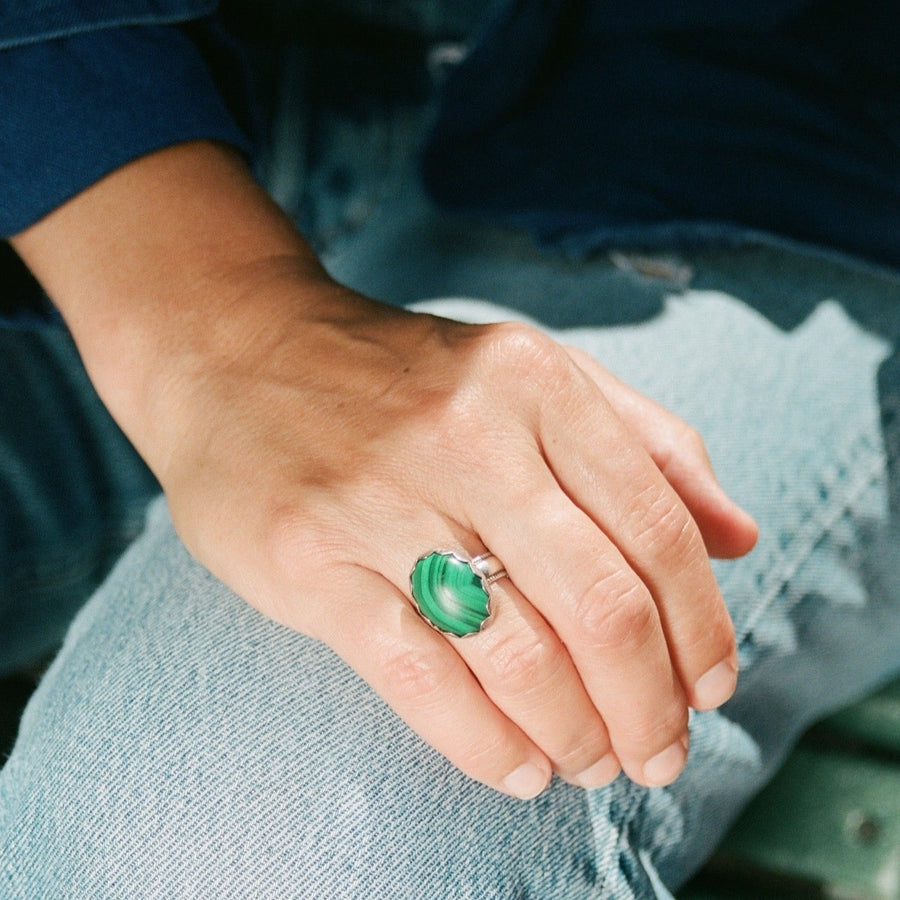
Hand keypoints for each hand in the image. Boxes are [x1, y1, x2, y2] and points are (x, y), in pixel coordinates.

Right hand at [13, 142, 756, 798]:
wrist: (239, 354)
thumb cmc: (402, 377)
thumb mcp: (533, 373)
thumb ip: (646, 444)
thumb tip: (740, 537)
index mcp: (535, 382)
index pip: (657, 530)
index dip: (700, 628)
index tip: (710, 687)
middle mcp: (466, 435)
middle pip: (601, 606)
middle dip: (651, 705)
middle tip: (661, 752)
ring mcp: (381, 500)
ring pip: (518, 656)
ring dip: (577, 735)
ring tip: (593, 763)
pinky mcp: (310, 561)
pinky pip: (421, 678)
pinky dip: (487, 744)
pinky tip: (519, 768)